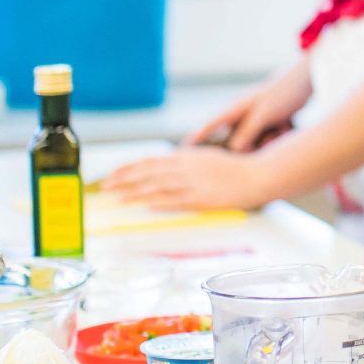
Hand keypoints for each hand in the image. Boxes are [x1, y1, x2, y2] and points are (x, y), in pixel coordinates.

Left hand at [103, 147, 277, 211]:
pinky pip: (177, 200)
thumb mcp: (206, 158)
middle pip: (148, 173)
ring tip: (118, 199)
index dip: (128, 168)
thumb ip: (186, 162)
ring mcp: (194, 183)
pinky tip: (146, 206)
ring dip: (135, 193)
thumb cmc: (235, 168)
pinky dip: (160, 203)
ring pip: (158, 187)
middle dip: (124, 180)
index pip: (150, 161)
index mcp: (186, 156)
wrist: (258, 175)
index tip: (112, 175)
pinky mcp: (203, 198)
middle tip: (105, 188)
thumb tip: (167, 167)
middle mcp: (186, 167)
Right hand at [184, 72, 310, 151]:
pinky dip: (278, 134)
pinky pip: (267, 139)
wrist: (305, 80)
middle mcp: (241, 116)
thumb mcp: (264, 114)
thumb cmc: (282, 92)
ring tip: (283, 124)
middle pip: (236, 142)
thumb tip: (234, 152)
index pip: (207, 128)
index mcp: (234, 110)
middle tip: (270, 133)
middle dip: (253, 144)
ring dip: (270, 139)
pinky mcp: (267, 123)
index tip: (180, 156)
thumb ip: (248, 133)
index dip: (193, 142)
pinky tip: (288, 123)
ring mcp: (254, 119)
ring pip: (255, 143)